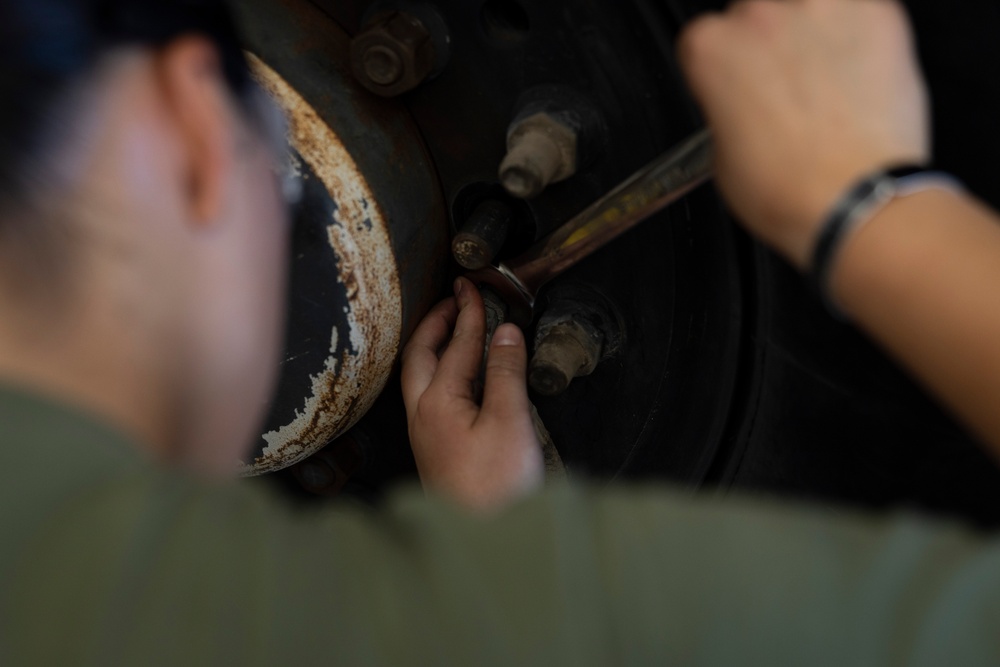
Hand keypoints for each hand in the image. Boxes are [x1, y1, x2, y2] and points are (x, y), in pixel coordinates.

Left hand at [401, 277, 543, 509]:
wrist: (484, 539)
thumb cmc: (495, 489)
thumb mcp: (509, 422)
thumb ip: (506, 372)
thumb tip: (504, 333)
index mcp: (438, 402)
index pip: (456, 344)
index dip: (468, 312)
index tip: (473, 287)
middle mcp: (422, 415)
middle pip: (420, 355)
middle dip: (435, 323)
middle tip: (453, 300)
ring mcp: (425, 433)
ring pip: (420, 376)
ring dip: (434, 346)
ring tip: (452, 330)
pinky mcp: (434, 448)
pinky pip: (429, 395)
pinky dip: (440, 371)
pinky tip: (457, 378)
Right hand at [678, 0, 929, 268]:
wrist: (858, 202)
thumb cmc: (791, 188)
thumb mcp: (722, 158)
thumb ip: (726, 110)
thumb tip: (742, 104)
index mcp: (713, 48)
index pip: (705, 37)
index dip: (722, 70)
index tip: (735, 90)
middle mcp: (763, 17)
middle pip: (755, 12)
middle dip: (767, 47)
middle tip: (783, 92)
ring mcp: (823, 9)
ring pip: (808, 6)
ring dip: (812, 34)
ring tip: (824, 84)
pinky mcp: (878, 14)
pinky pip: (861, 13)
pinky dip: (860, 38)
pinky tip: (859, 79)